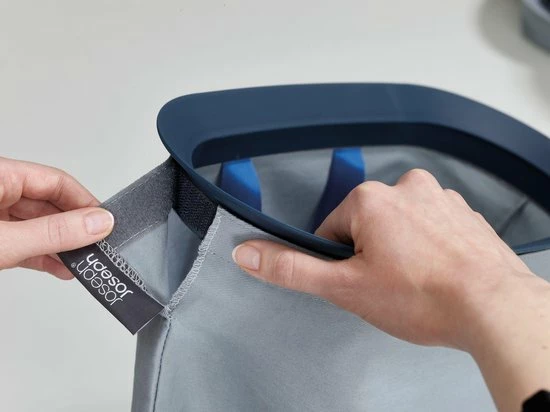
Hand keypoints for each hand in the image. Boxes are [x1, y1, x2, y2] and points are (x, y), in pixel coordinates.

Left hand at [0, 157, 113, 278]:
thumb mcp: (4, 240)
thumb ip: (52, 232)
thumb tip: (96, 223)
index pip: (55, 181)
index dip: (84, 202)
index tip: (104, 224)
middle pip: (48, 204)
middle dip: (74, 229)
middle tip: (97, 246)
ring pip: (37, 226)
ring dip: (60, 246)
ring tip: (81, 261)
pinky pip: (22, 241)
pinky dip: (41, 255)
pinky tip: (60, 267)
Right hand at [232, 169, 549, 411]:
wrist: (494, 307)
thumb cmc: (427, 297)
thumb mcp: (346, 287)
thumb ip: (292, 268)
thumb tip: (250, 253)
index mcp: (370, 199)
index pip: (330, 228)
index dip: (339, 261)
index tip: (358, 279)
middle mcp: (405, 188)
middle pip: (366, 224)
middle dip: (370, 254)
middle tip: (388, 284)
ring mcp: (438, 197)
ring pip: (398, 226)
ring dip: (400, 250)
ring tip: (415, 280)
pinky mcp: (461, 212)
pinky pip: (428, 226)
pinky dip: (427, 247)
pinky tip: (435, 272)